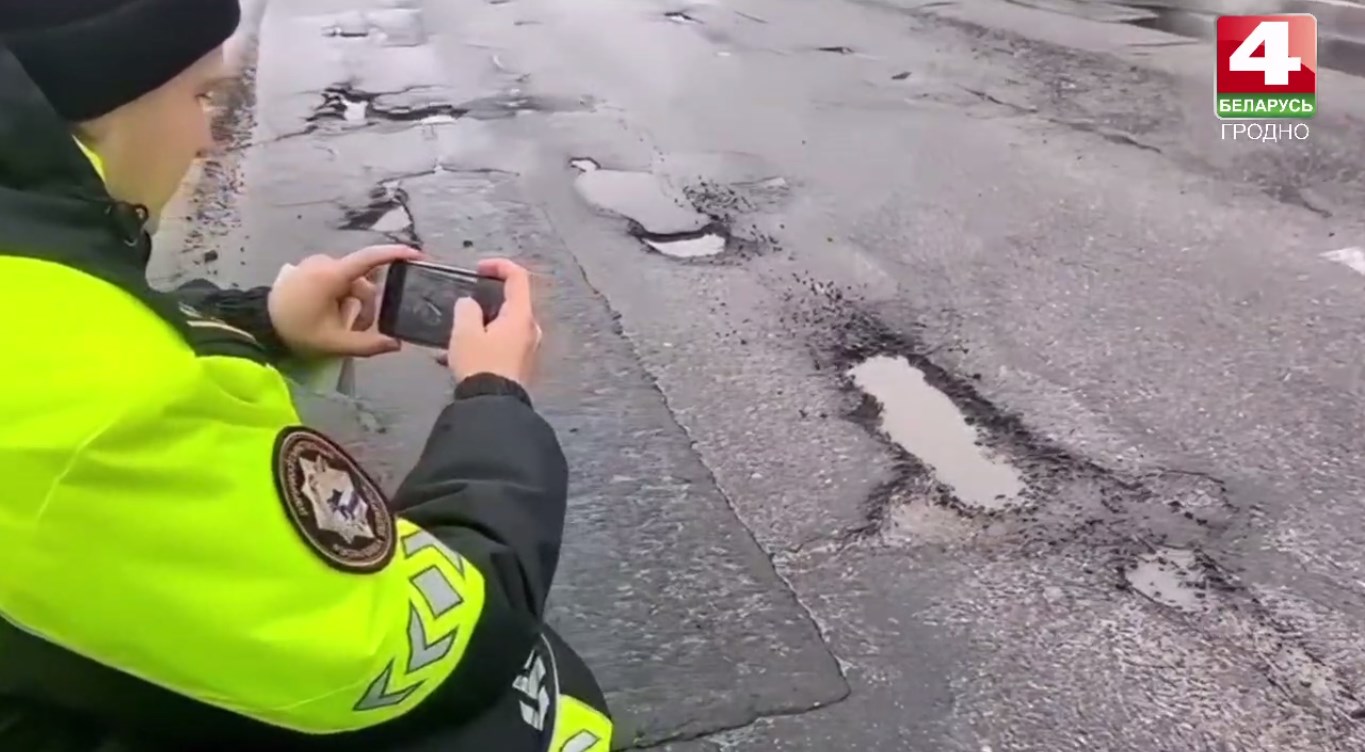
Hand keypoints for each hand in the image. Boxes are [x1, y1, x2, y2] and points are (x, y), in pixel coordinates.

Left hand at [269, 245, 422, 357]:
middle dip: (367, 306)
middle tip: (360, 330)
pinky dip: (342, 296)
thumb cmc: (296, 331)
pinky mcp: (309, 269)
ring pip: (350, 282)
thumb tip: (396, 344)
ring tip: (343, 326)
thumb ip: (368, 344)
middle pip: (362, 281)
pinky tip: (333, 314)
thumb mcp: (333, 343)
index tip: (417, 254)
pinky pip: (337, 280)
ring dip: (354, 303)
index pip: (370, 258)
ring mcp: (315, 264)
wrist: (258, 325)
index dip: (396, 254)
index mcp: (332, 275)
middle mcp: (325, 263)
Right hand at [448, 258, 541, 384]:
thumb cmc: (480, 365)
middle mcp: (531, 330)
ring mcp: (529, 349)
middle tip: (465, 303)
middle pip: (512, 301)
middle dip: (487, 298)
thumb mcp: (465, 332)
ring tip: (457, 333)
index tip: (479, 268)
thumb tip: (470, 304)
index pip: (518, 276)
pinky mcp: (521, 365)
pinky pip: (503, 343)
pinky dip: (485, 341)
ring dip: (483, 323)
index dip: (499, 265)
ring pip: (505, 324)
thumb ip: (466, 309)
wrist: (493, 405)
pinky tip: (461, 355)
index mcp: (521, 316)